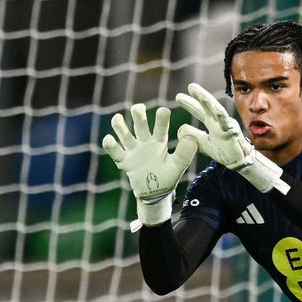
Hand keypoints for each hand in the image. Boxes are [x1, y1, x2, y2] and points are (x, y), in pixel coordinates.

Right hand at [102, 103, 197, 225]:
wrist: (154, 192)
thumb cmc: (167, 176)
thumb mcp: (178, 165)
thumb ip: (185, 152)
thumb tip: (191, 135)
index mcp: (159, 142)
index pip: (160, 128)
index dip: (161, 119)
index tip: (164, 111)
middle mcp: (145, 142)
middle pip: (140, 125)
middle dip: (138, 115)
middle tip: (137, 108)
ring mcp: (133, 150)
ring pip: (124, 134)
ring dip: (119, 125)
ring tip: (117, 118)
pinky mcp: (123, 161)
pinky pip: (115, 151)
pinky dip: (110, 145)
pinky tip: (109, 139)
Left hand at [174, 83, 285, 193]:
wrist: (238, 163)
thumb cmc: (224, 152)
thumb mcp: (203, 144)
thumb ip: (193, 136)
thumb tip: (180, 129)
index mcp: (212, 123)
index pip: (200, 111)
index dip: (190, 103)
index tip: (178, 96)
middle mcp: (219, 121)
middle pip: (208, 106)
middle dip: (199, 96)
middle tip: (190, 86)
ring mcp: (226, 125)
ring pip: (217, 110)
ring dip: (208, 101)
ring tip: (200, 93)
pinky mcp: (232, 133)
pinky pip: (227, 124)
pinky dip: (222, 116)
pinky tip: (216, 109)